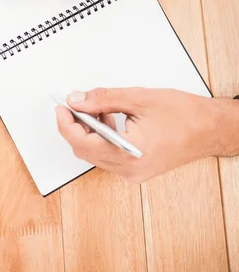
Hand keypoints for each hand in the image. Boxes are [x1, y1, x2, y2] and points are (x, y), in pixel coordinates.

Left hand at [55, 87, 220, 182]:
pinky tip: (111, 117)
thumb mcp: (137, 98)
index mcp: (127, 154)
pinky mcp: (138, 168)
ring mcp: (133, 172)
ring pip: (97, 152)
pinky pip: (110, 154)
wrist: (211, 129)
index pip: (82, 143)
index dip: (66, 124)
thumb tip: (77, 100)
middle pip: (86, 150)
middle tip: (74, 103)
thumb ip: (102, 99)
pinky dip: (104, 135)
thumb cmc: (184, 115)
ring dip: (91, 129)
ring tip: (98, 106)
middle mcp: (129, 169)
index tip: (60, 107)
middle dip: (76, 125)